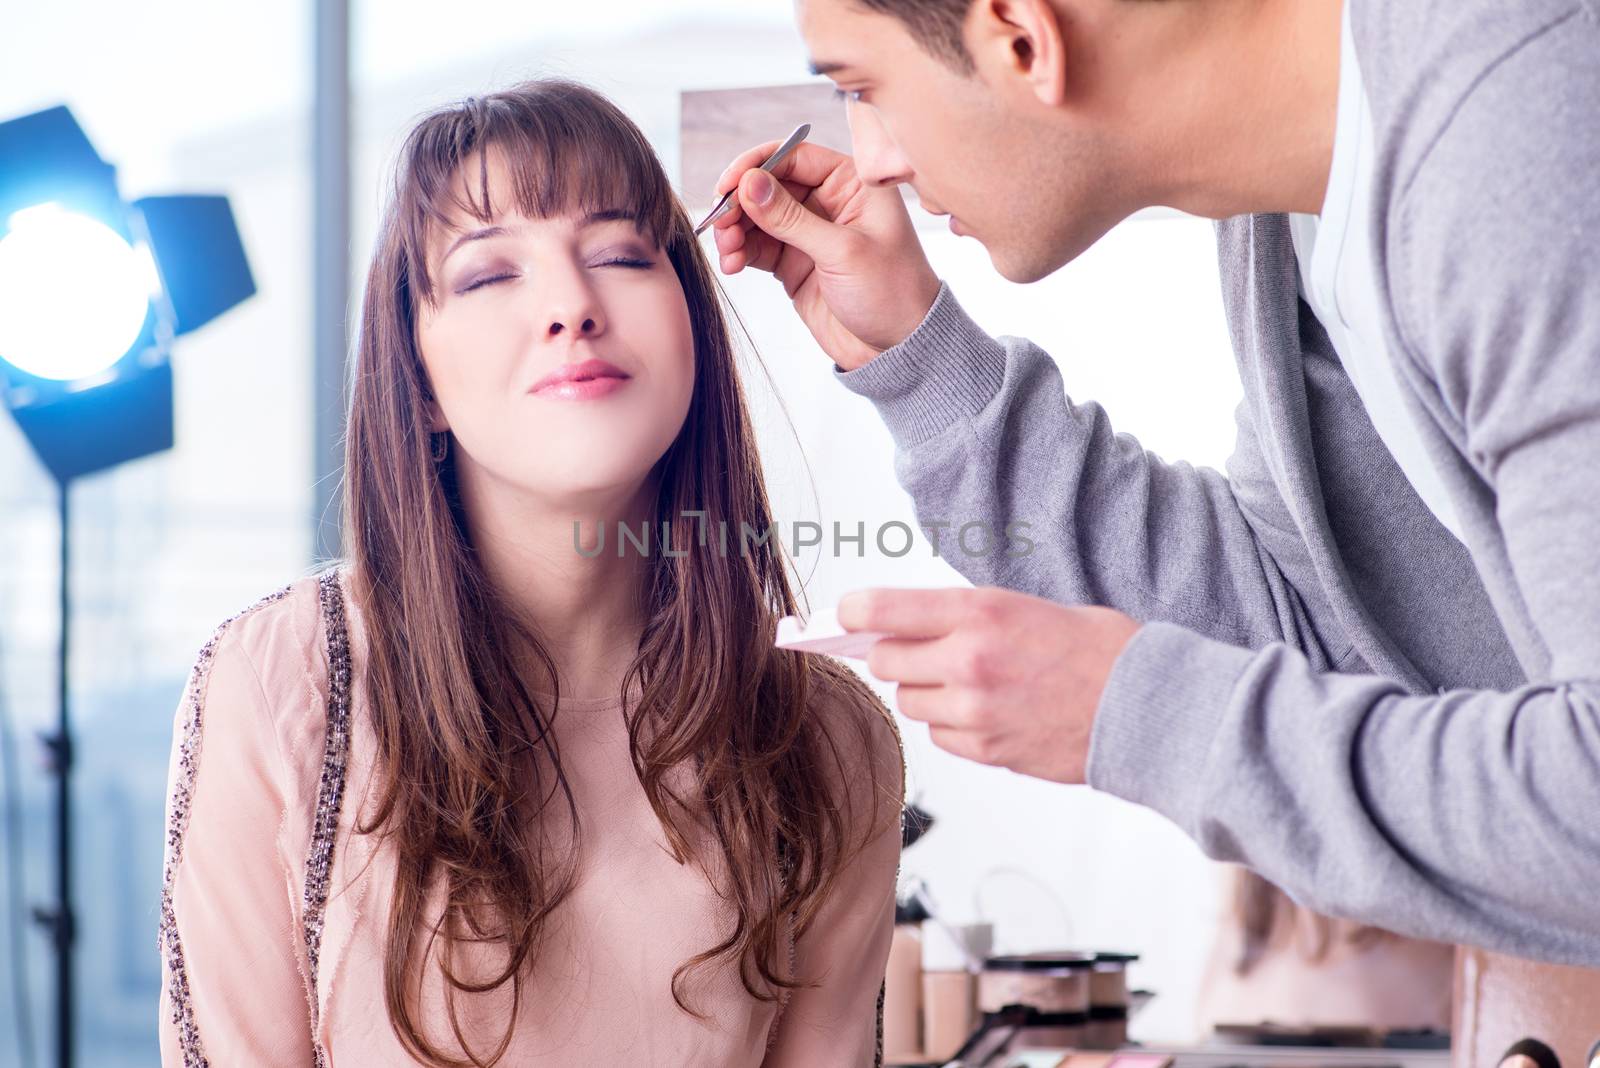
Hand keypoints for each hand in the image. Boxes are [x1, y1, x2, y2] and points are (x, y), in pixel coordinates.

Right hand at [711, 140, 940, 369]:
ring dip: (735, 230)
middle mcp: (829, 201)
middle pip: (769, 185)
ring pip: (758, 217)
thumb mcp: (842, 252)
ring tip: (727, 250)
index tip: (729, 185)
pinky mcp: (794, 262)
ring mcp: (808, 232)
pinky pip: (757, 247)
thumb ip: (792, 218)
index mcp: (853, 184)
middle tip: (720, 223)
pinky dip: (740, 252)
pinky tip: (732, 264)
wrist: (896, 349)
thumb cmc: (891, 293)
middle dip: (740, 202)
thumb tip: (750, 184)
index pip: (795, 156)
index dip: (757, 165)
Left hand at [839, 587, 1141, 782]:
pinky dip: (952, 726)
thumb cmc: (1100, 648)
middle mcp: (968, 660)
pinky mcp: (987, 751)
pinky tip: (989, 713)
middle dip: (895, 654)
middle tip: (920, 650)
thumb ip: (968, 616)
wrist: (1149, 707)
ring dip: (926, 692)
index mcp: (979, 612)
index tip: (843, 615)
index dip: (852, 612)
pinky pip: (939, 736)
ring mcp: (974, 712)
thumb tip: (911, 623)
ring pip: (909, 702)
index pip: (880, 608)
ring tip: (971, 683)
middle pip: (884, 660)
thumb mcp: (1029, 607)